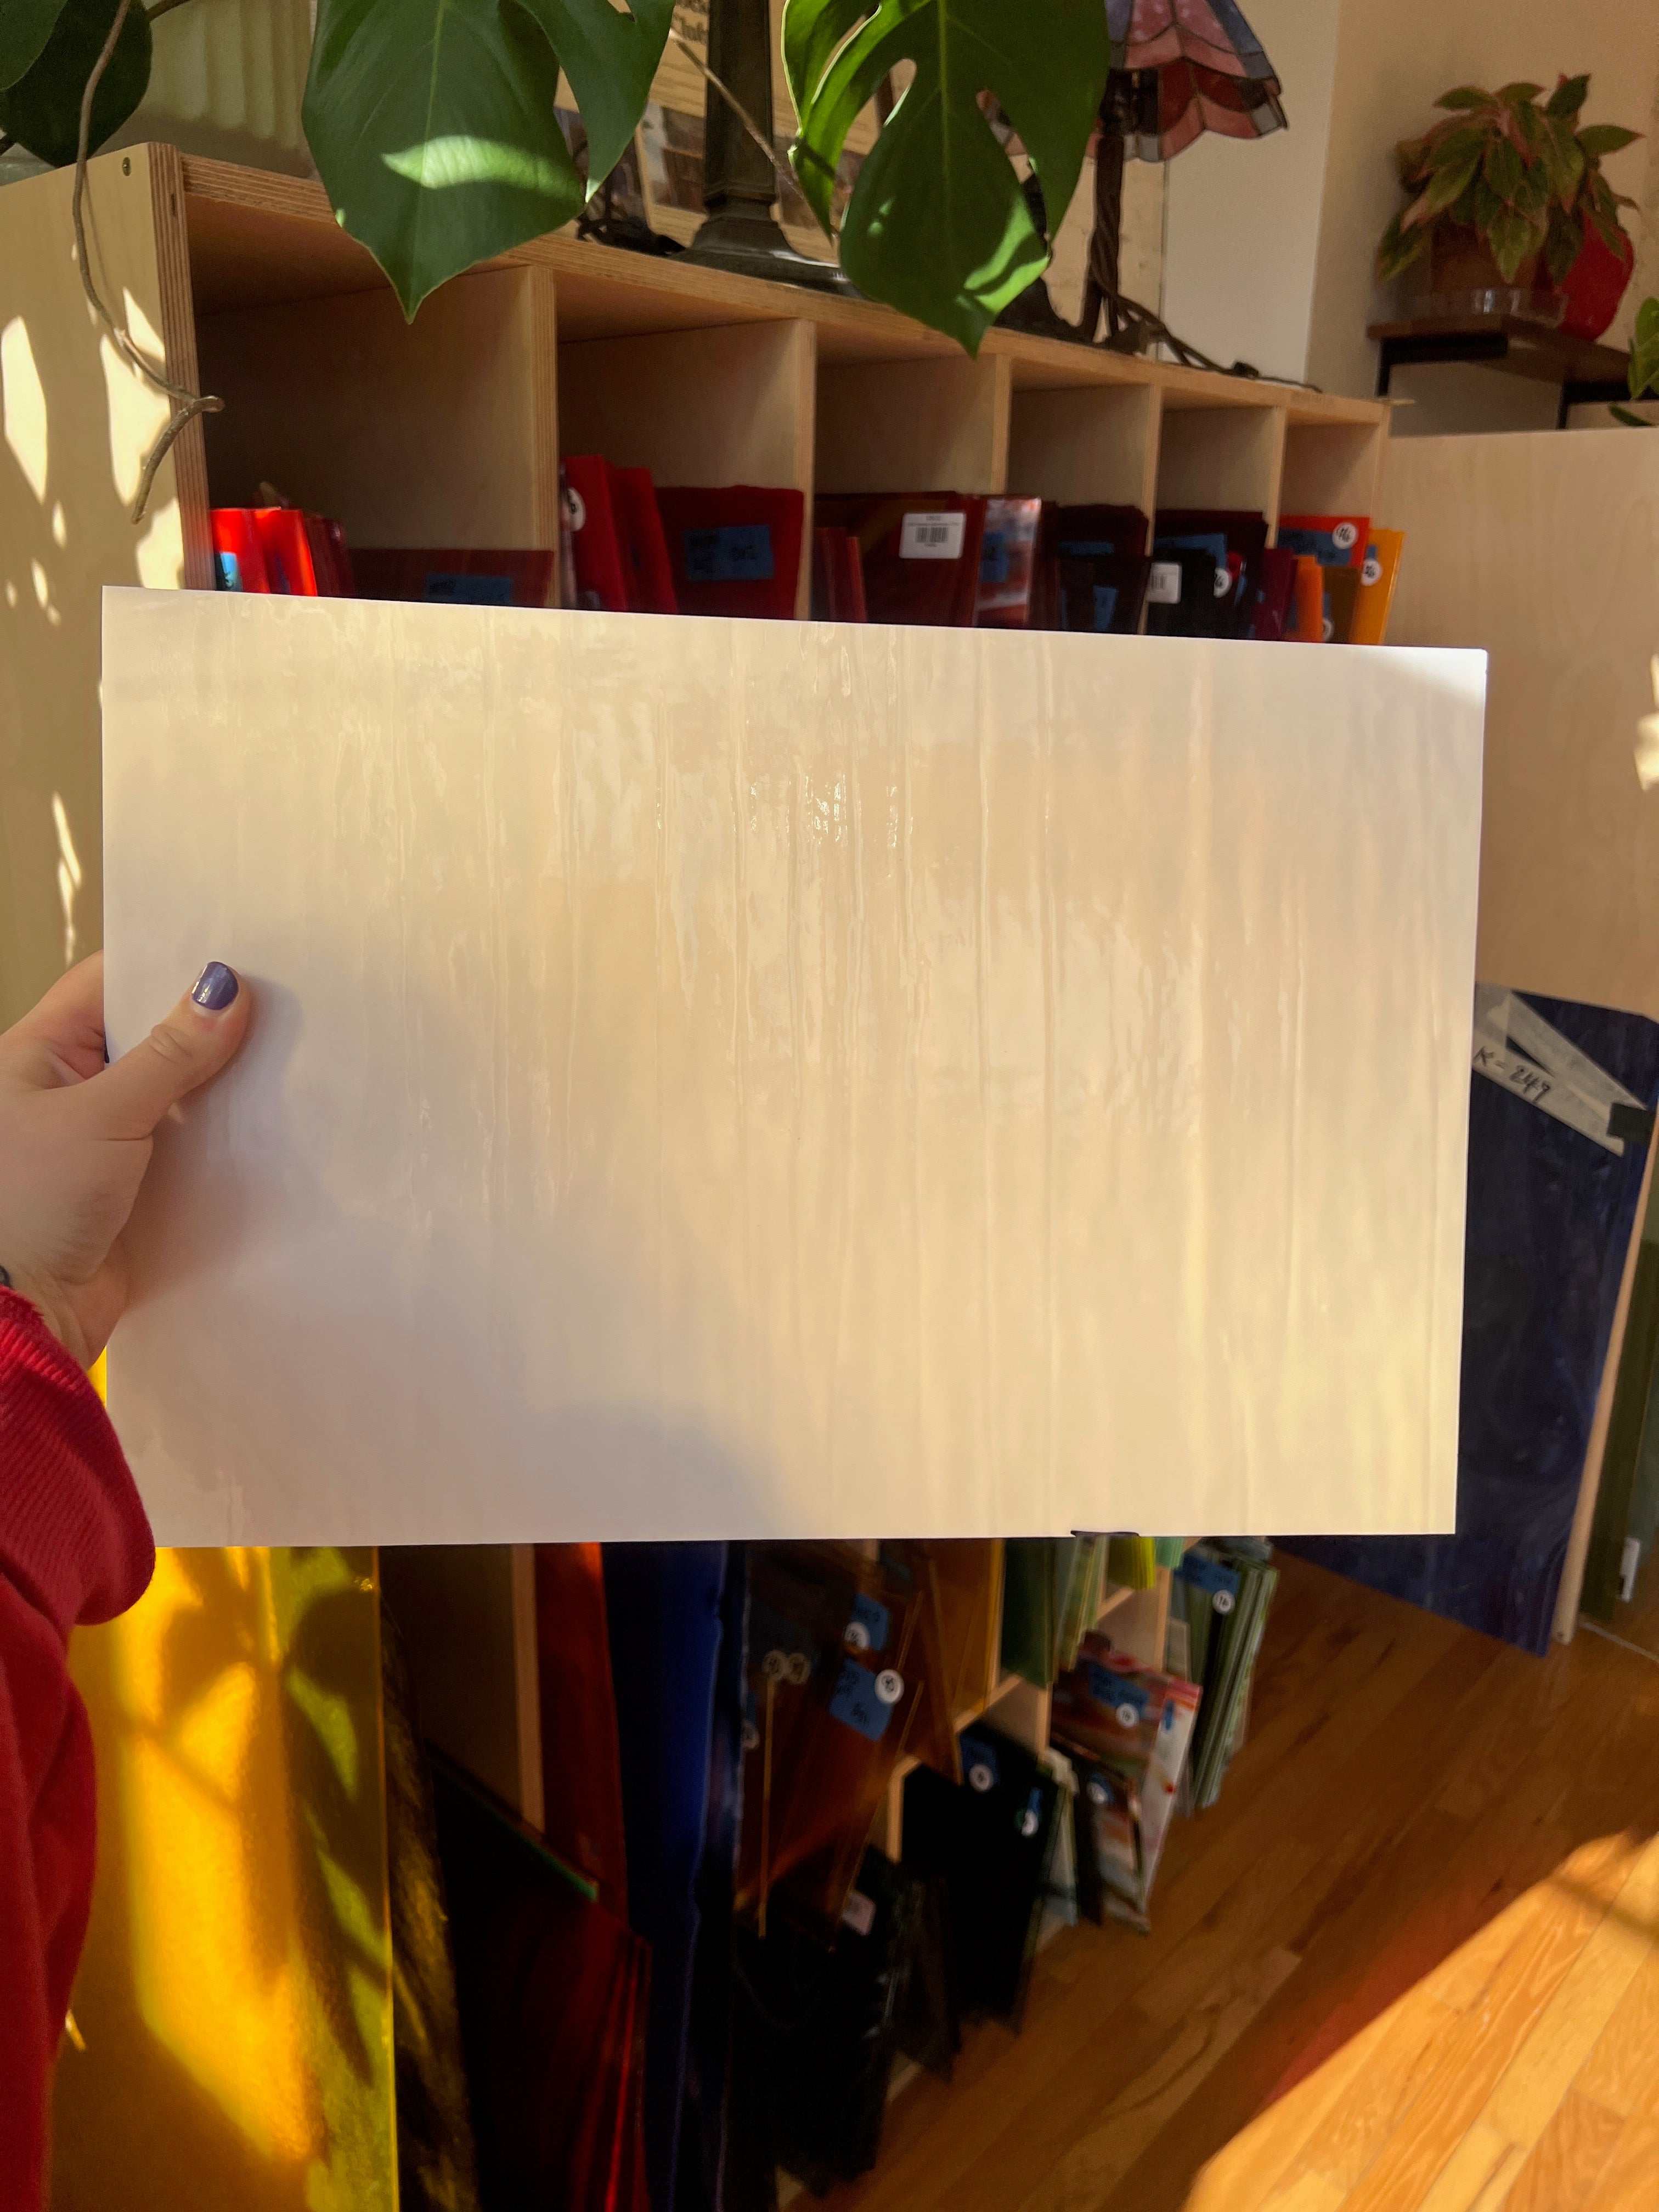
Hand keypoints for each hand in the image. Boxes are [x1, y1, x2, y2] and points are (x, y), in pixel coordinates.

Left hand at [0, 954, 250, 1367]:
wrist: (24, 1318)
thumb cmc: (31, 1204)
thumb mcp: (102, 1115)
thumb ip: (169, 1053)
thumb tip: (224, 987)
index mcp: (37, 1054)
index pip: (107, 983)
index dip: (166, 964)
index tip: (236, 956)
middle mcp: (68, 1091)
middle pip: (146, 1036)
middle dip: (206, 1026)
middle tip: (279, 1003)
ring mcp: (102, 1141)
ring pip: (173, 1094)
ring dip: (219, 1085)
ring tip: (287, 1057)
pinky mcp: (133, 1191)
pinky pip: (186, 1149)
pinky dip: (221, 1139)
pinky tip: (267, 1126)